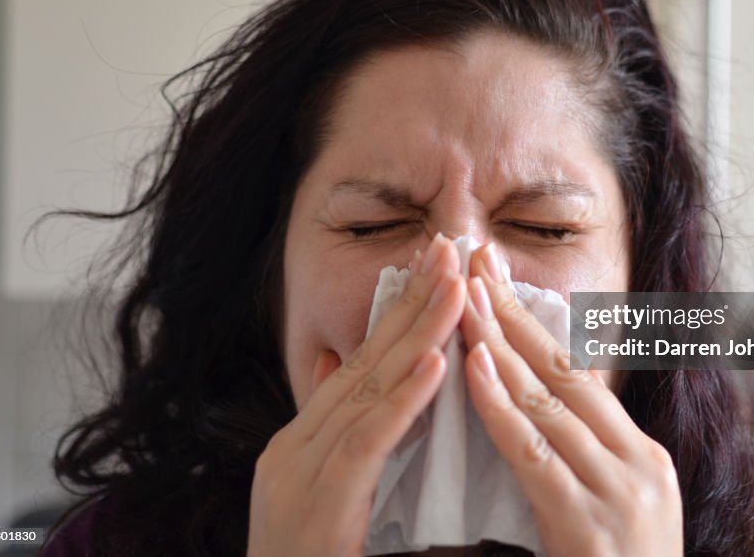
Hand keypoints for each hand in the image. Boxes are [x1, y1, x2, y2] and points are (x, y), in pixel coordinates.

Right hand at [247, 235, 465, 556]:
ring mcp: (299, 473)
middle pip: (365, 363)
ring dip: (417, 334)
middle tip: (450, 247)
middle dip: (412, 302)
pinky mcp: (318, 506)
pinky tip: (435, 364)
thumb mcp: (329, 497)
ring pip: (368, 391)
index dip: (401, 312)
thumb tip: (342, 366)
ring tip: (455, 286)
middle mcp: (297, 446)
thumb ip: (341, 434)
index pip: (362, 365)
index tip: (439, 267)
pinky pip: (366, 444)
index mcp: (305, 443)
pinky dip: (402, 400)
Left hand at [460, 243, 683, 556]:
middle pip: (566, 371)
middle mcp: (638, 463)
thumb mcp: (609, 512)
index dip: (534, 322)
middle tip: (474, 259)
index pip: (581, 374)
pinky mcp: (589, 527)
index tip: (496, 278)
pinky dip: (501, 406)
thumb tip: (531, 406)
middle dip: (514, 312)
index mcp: (642, 456)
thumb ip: (577, 460)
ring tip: (463, 294)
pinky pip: (534, 454)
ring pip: (548, 401)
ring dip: (500, 343)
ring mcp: (620, 493)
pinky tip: (473, 367)